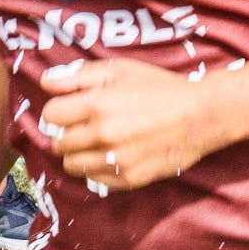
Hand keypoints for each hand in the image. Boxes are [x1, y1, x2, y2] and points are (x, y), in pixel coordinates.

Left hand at [40, 58, 231, 190]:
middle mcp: (102, 135)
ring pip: (72, 165)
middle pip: (58, 144)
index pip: (50, 116)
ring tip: (96, 142)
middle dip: (66, 134)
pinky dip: (97, 169)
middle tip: (84, 126)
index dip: (59, 111)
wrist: (202, 116)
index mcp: (97, 105)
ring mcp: (115, 160)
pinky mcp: (128, 179)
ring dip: (78, 154)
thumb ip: (79, 75)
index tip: (71, 109)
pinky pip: (94, 180)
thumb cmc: (161, 88)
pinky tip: (112, 155)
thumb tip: (46, 81)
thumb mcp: (121, 70)